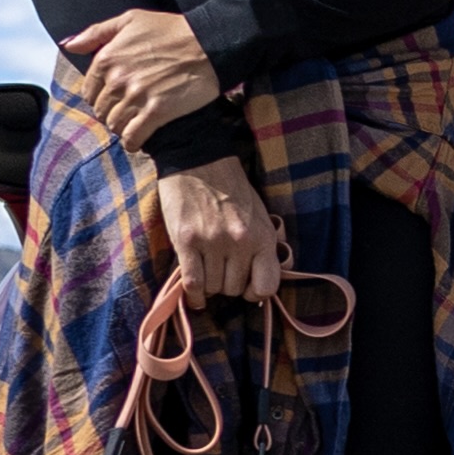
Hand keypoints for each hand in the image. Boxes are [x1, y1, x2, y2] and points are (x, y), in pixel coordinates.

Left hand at [64, 9, 219, 150]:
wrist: (206, 44)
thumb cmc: (169, 30)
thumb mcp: (129, 20)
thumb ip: (96, 33)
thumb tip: (68, 45)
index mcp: (107, 58)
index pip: (89, 92)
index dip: (100, 98)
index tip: (114, 99)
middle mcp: (118, 79)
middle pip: (102, 112)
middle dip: (111, 114)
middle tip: (126, 112)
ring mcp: (137, 97)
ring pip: (115, 126)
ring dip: (122, 128)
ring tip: (134, 123)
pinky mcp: (156, 112)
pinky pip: (133, 138)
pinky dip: (133, 142)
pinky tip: (138, 140)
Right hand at [157, 160, 282, 308]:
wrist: (198, 160)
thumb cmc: (231, 191)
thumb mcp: (259, 217)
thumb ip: (262, 248)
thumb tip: (258, 286)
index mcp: (262, 236)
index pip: (266, 287)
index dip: (255, 292)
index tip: (246, 286)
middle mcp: (240, 241)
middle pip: (234, 289)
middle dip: (227, 283)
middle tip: (220, 268)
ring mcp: (212, 241)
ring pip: (213, 288)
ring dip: (209, 285)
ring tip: (206, 269)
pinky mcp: (187, 240)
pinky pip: (193, 284)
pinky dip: (194, 294)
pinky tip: (195, 294)